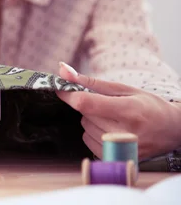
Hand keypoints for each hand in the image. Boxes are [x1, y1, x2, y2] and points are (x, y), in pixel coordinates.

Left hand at [55, 62, 180, 160]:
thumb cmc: (149, 106)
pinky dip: (93, 134)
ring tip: (113, 119)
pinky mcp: (117, 158)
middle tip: (106, 105)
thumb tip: (63, 71)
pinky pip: (88, 142)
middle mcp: (124, 132)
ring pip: (85, 128)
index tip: (61, 88)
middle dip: (88, 106)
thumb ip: (92, 81)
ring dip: (92, 120)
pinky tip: (110, 131)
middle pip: (85, 115)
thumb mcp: (125, 89)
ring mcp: (121, 149)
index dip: (68, 95)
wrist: (173, 130)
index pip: (85, 103)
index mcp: (128, 111)